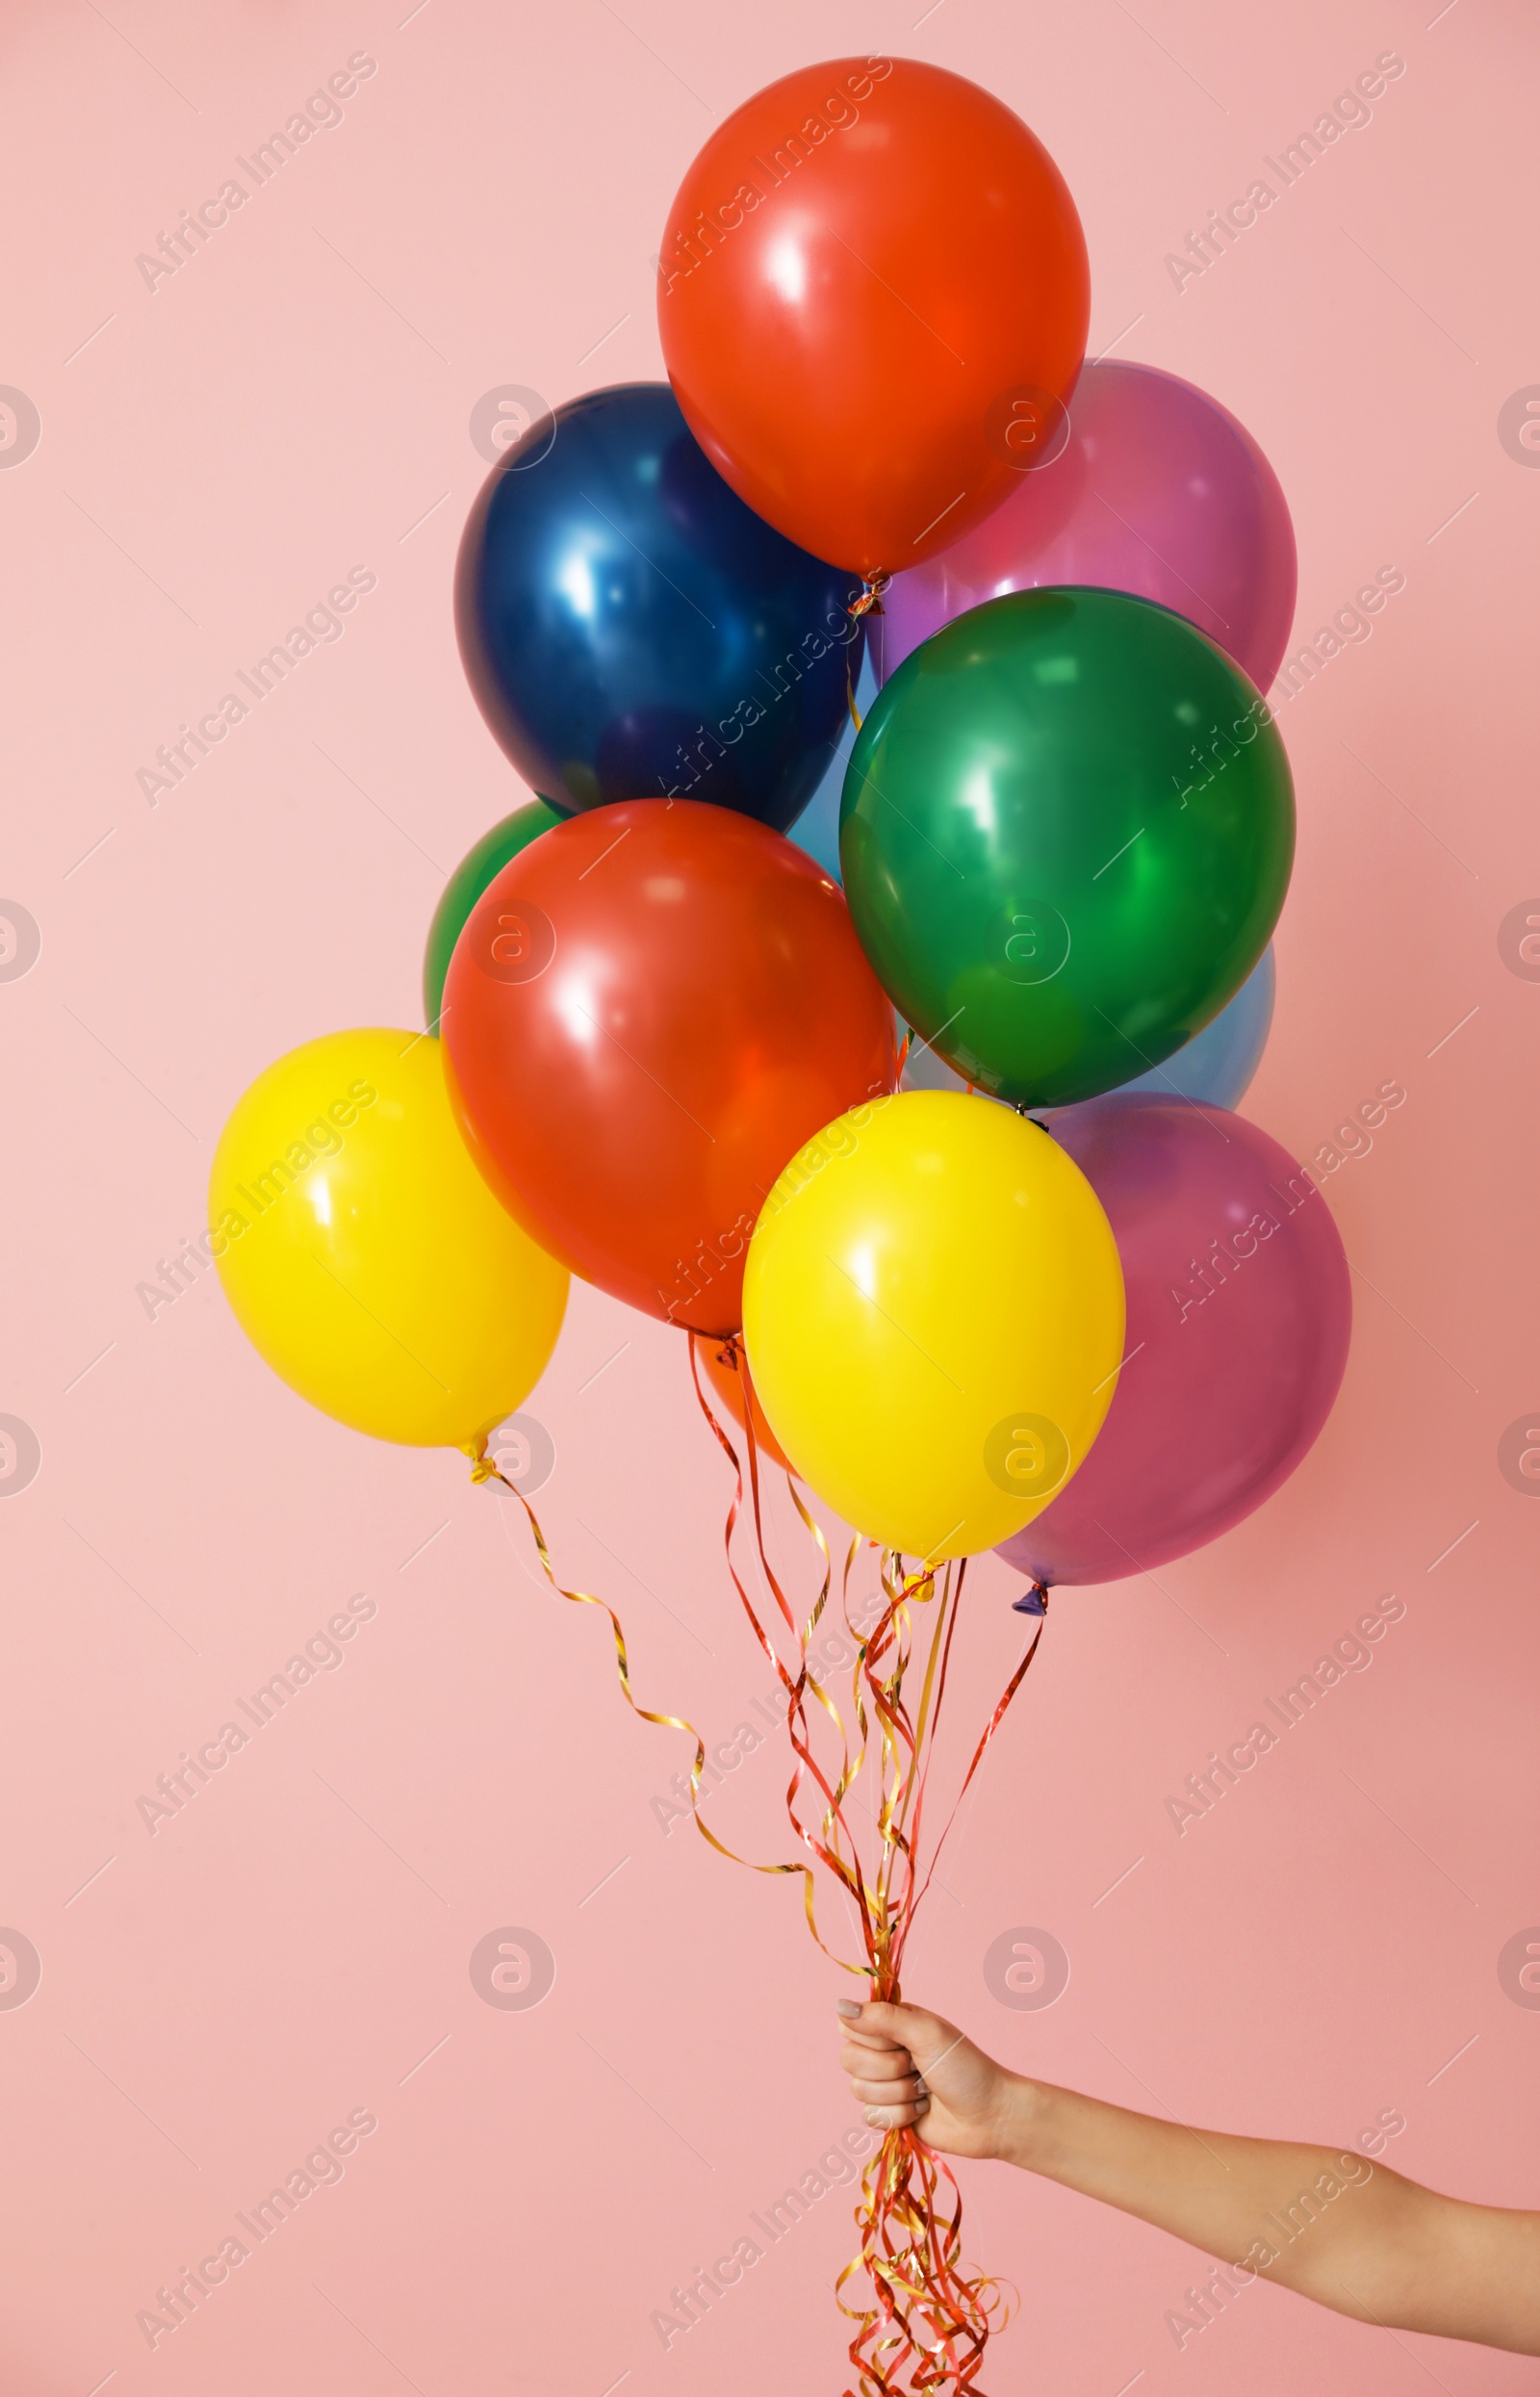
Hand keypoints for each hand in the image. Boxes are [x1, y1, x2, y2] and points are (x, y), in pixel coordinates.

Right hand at [837, 1999, 1014, 2161]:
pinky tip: (921, 2110)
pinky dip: (899, 2116)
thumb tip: (839, 2005)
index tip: (899, 2041)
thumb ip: (882, 2018)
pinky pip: (870, 2117)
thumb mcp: (926, 2034)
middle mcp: (885, 2051)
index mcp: (892, 2023)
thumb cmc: (965, 2068)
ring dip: (897, 2094)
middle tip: (917, 2067)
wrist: (989, 2116)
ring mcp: (886, 2084)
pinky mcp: (888, 2115)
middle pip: (849, 2059)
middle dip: (887, 2069)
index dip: (870, 2038)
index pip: (849, 2025)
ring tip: (924, 2090)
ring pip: (858, 2090)